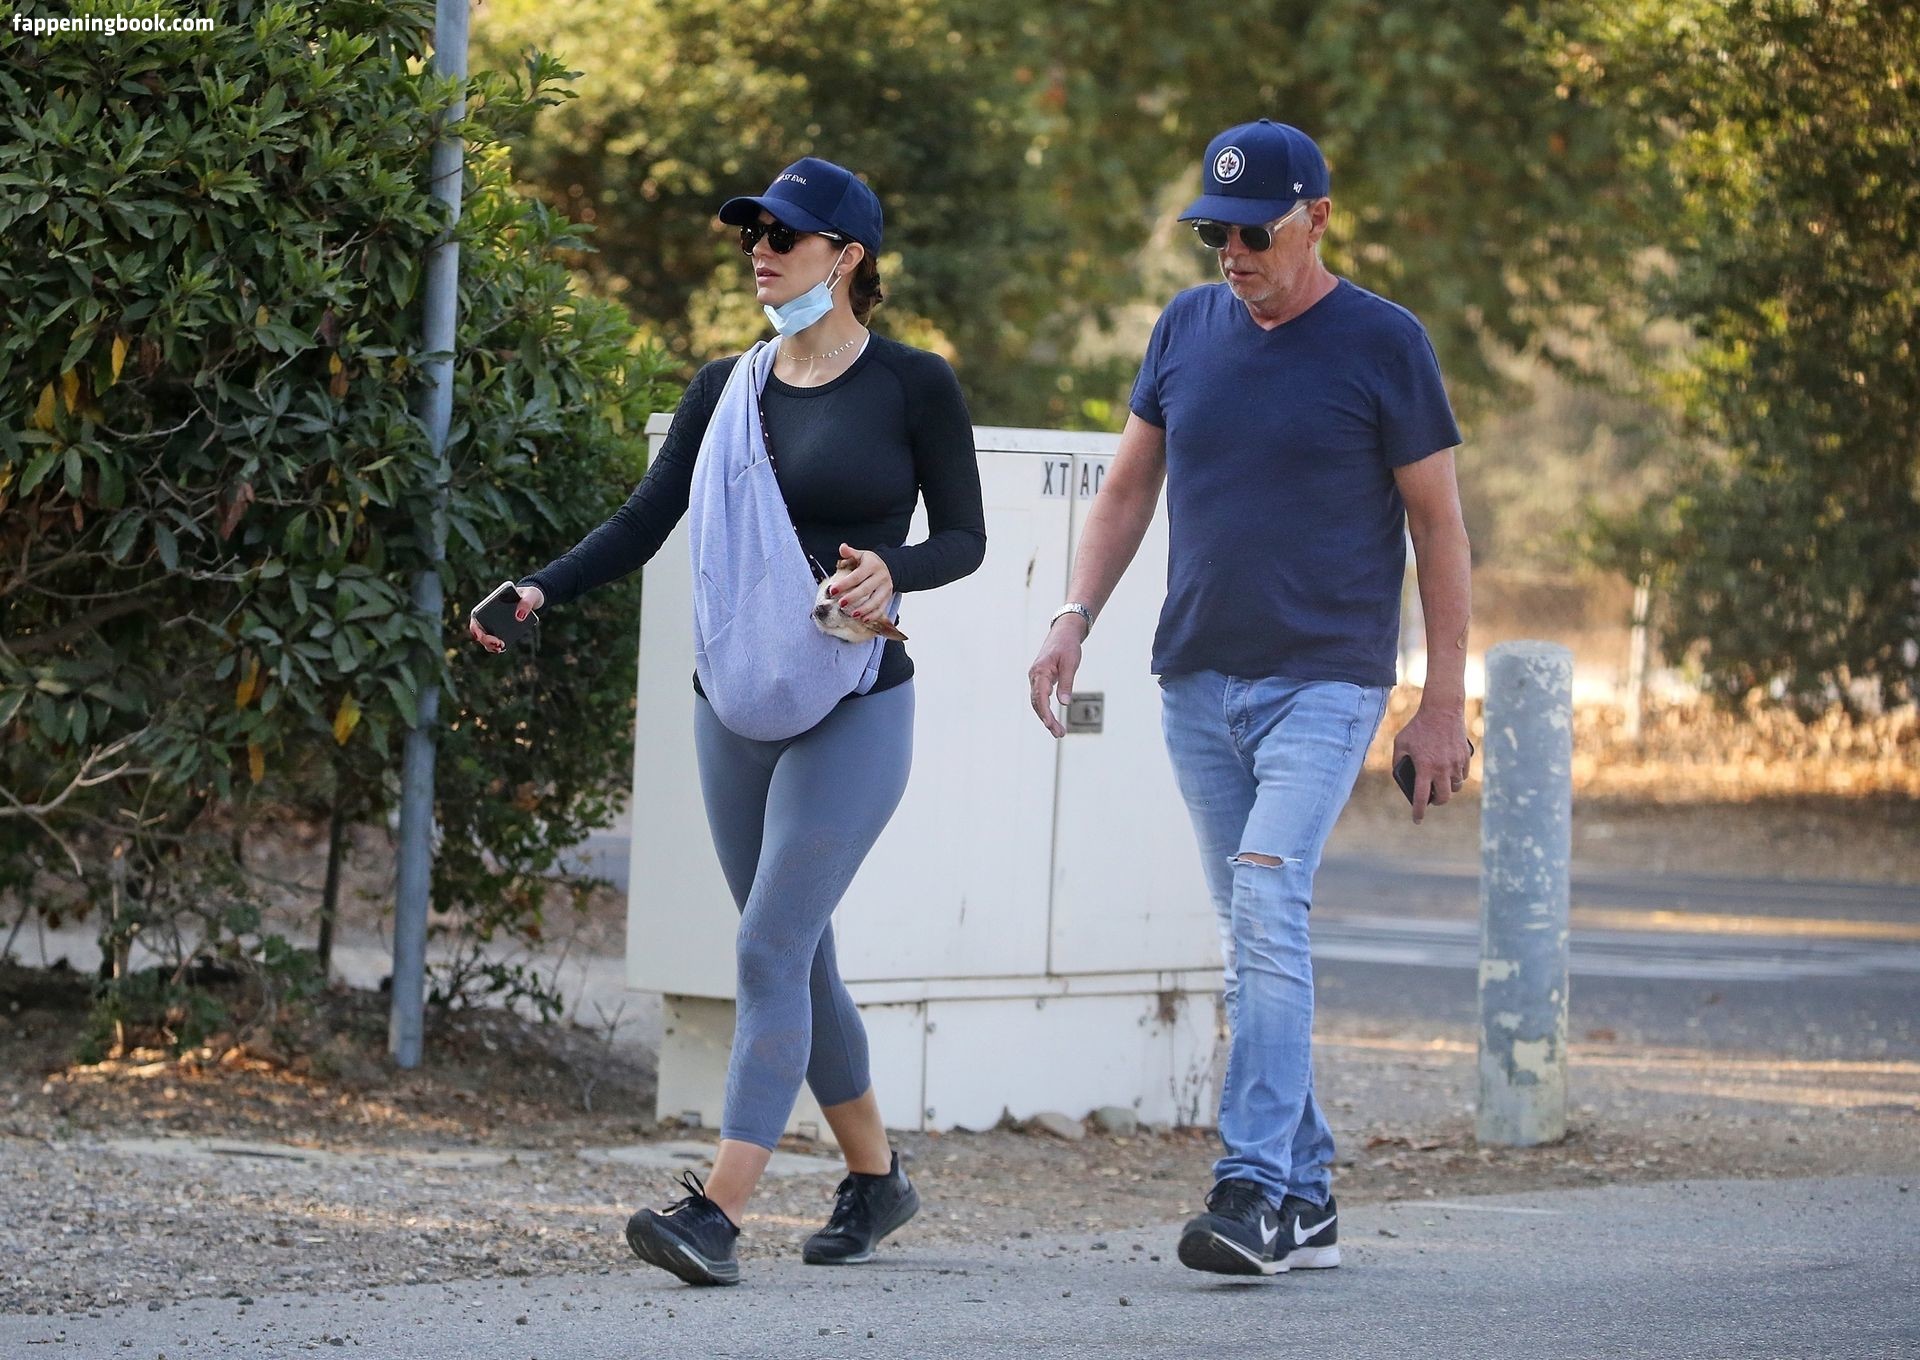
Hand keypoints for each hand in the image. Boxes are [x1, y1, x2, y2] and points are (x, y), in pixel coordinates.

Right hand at [467, 583, 543, 654]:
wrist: (533, 599)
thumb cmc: (528, 594)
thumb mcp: (529, 596)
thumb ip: (526, 604)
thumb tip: (519, 617)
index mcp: (489, 605)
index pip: (476, 617)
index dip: (475, 627)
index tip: (480, 634)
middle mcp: (489, 616)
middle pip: (480, 631)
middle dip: (486, 640)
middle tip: (498, 643)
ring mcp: (495, 625)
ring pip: (486, 639)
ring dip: (490, 645)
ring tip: (501, 647)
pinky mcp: (503, 632)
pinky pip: (496, 641)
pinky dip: (496, 647)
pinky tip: (502, 648)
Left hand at [830, 543, 893, 620]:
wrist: (890, 567)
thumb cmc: (870, 563)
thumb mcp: (861, 555)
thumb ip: (850, 553)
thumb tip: (842, 547)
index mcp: (872, 565)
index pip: (857, 576)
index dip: (844, 584)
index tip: (832, 590)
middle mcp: (881, 577)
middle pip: (866, 589)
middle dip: (853, 597)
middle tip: (840, 604)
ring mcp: (886, 588)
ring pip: (876, 601)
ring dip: (864, 609)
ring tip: (852, 614)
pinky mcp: (888, 597)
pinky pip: (882, 608)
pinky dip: (873, 615)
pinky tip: (864, 619)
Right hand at [1027, 613, 1087, 737]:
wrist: (1063, 633)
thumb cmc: (1067, 646)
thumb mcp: (1070, 664)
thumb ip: (1066, 683)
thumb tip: (1064, 704)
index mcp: (1040, 671)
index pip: (1040, 696)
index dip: (1044, 712)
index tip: (1049, 725)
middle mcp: (1035, 676)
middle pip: (1037, 703)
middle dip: (1047, 720)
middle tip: (1059, 734)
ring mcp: (1036, 679)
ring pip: (1038, 703)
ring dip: (1046, 718)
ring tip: (1059, 732)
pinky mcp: (1041, 680)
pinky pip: (1041, 698)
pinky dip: (1046, 710)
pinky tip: (1053, 721)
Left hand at [1390, 704, 1472, 823]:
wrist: (1442, 710)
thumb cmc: (1418, 727)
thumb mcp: (1401, 743)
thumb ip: (1398, 761)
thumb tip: (1401, 777)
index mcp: (1424, 767)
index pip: (1421, 797)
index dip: (1419, 812)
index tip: (1417, 820)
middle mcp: (1442, 768)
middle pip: (1444, 798)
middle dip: (1437, 802)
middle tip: (1431, 799)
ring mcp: (1456, 763)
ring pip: (1455, 787)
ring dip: (1447, 788)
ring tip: (1440, 783)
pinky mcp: (1465, 757)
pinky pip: (1462, 775)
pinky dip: (1456, 777)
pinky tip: (1449, 773)